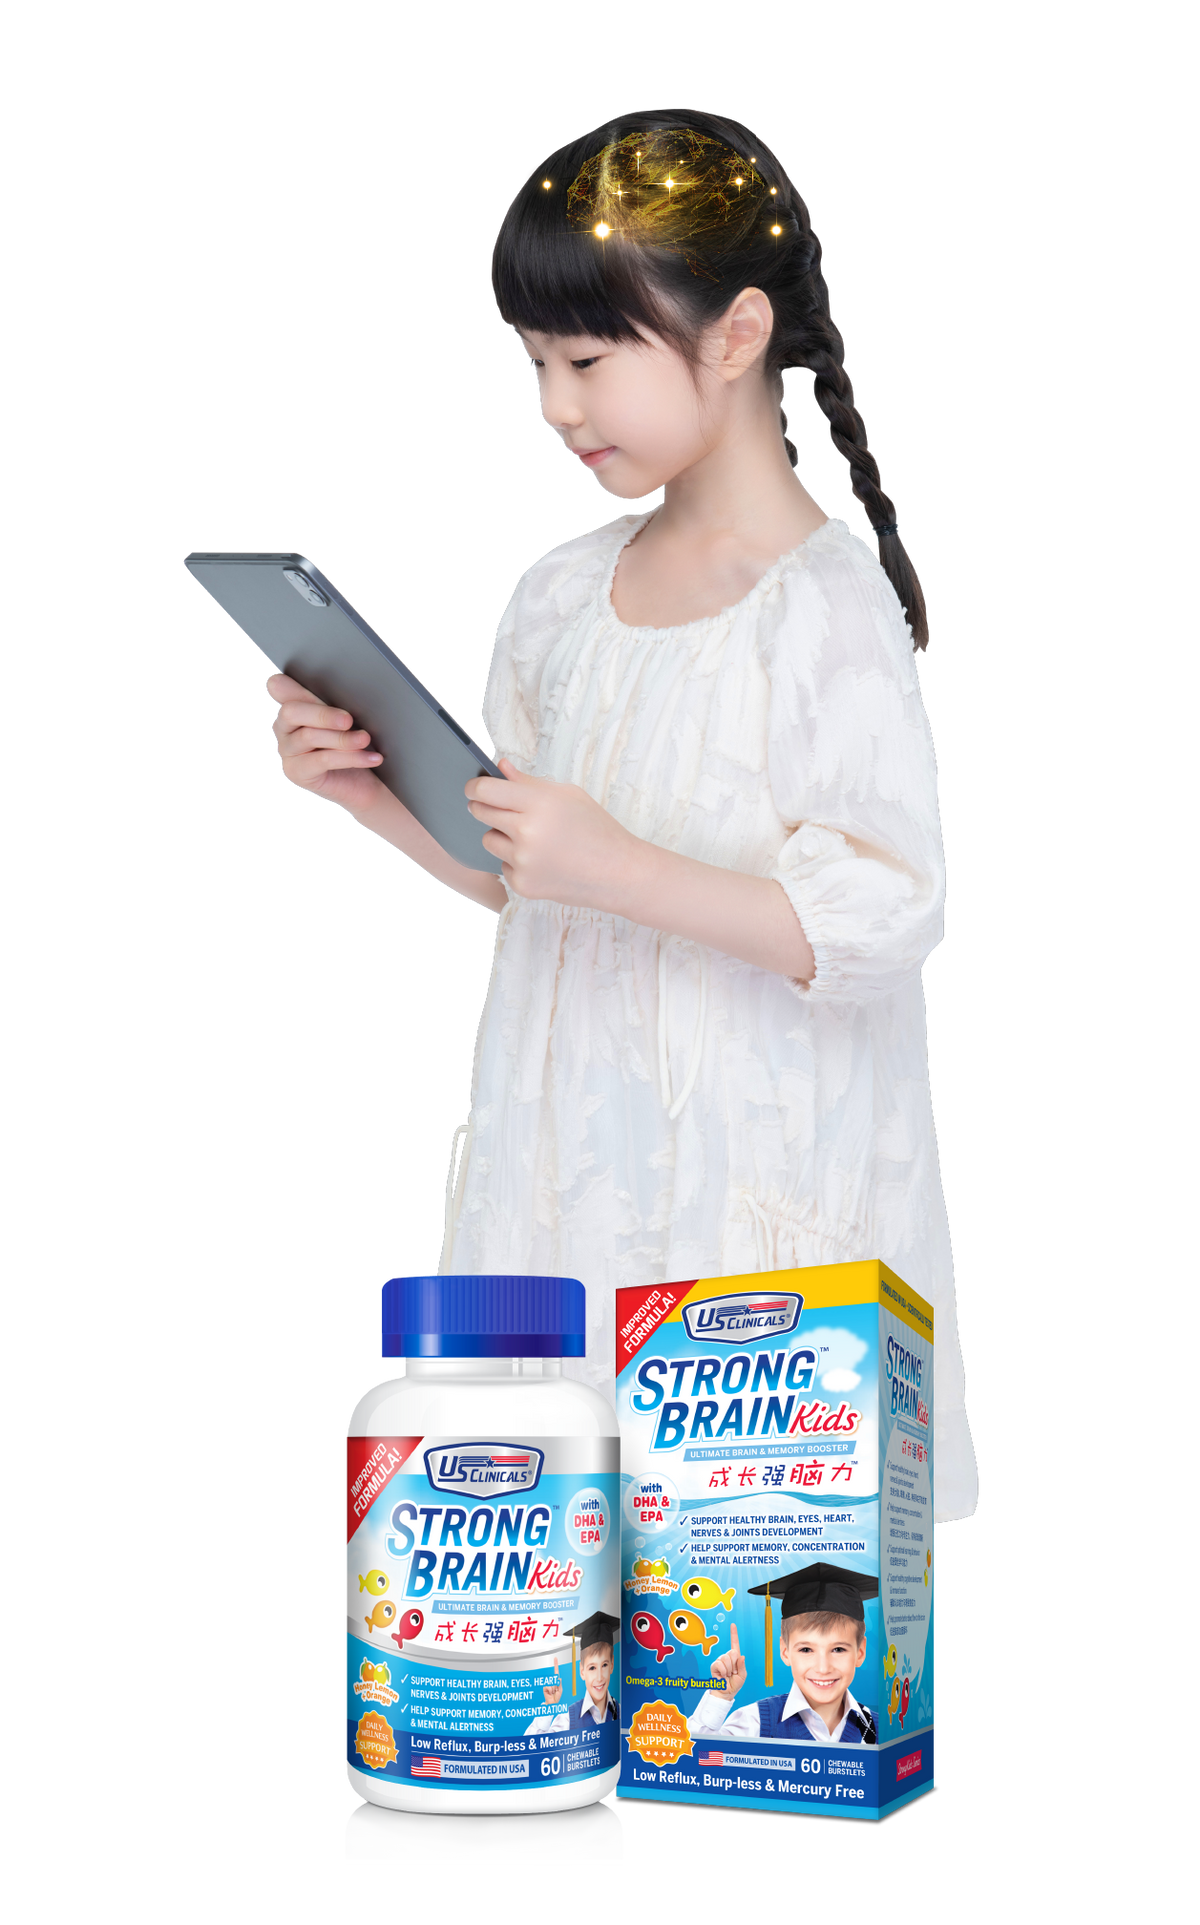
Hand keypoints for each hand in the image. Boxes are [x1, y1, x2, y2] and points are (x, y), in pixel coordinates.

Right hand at [267, 672, 384, 812]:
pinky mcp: (297, 772)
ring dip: (342, 738)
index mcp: (293, 705)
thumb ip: (339, 701)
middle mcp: (284, 727)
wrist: (365, 782)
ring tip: (365, 739)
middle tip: (349, 720)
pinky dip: (351, 757)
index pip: (279, 686)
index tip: (313, 685)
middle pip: (291, 712)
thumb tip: (344, 686)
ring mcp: (287, 751)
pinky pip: (323, 760)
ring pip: (309, 737)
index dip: (290, 685)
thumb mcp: (349, 719)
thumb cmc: (354, 744)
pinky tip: (371, 758)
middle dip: (322, 714)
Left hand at [464, 759, 644, 906]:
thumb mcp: (568, 795)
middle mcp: (527, 832)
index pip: (487, 790)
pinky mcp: (522, 884)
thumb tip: (500, 767)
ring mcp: (523, 861)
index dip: (474, 786)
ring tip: (531, 838)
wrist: (618, 873)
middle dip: (484, 808)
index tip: (473, 787)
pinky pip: (503, 865)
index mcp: (539, 804)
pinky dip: (516, 861)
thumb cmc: (597, 829)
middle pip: (482, 813)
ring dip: (501, 836)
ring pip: (489, 840)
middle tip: (498, 808)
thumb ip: (529, 782)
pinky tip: (542, 861)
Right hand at [709, 1624, 745, 1696]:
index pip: (734, 1644)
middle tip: (733, 1672)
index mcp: (735, 1658)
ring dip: (729, 1669)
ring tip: (727, 1675)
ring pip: (726, 1658)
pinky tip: (723, 1675)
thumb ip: (742, 1666)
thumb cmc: (735, 1684)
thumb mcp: (743, 1676)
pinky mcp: (714, 1665)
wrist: (727, 1692)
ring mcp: (720, 1660)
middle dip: (735, 1665)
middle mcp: (727, 1657)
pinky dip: (723, 1671)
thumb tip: (741, 1656)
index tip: (733, 1624)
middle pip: (732, 1652)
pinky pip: (720, 1663)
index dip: (733, 1634)